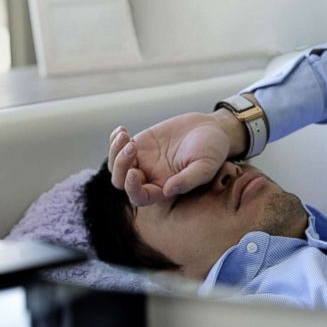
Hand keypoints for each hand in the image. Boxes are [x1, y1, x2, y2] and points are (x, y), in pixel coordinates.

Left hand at [108, 110, 245, 205]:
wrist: (211, 129)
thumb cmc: (212, 150)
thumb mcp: (205, 166)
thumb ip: (188, 180)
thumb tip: (168, 190)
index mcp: (163, 189)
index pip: (140, 197)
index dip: (132, 188)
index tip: (134, 171)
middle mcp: (149, 178)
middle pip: (121, 182)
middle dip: (121, 166)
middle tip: (132, 146)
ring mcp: (142, 161)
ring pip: (116, 165)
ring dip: (115, 151)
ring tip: (125, 135)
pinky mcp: (140, 144)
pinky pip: (119, 147)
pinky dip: (114, 139)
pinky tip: (122, 130)